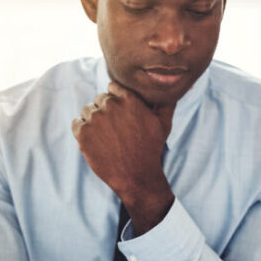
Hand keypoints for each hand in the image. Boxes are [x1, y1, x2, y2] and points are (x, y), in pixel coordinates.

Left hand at [71, 81, 174, 234]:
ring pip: (87, 111)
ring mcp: (95, 118)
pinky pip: (76, 124)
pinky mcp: (83, 133)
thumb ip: (167, 100)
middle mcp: (111, 105)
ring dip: (93, 121)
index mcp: (129, 99)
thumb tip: (184, 85)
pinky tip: (95, 142)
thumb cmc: (151, 149)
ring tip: (106, 138)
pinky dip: (82, 131)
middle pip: (99, 99)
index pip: (113, 88)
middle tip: (114, 131)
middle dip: (105, 112)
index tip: (121, 116)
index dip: (116, 101)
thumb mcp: (164, 123)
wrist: (136, 176)